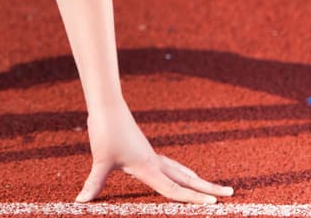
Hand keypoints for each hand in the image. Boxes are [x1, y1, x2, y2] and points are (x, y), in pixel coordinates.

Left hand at [77, 102, 232, 204]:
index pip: (175, 189)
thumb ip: (94, 183)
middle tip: (230, 193)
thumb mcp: (100, 159)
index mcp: (149, 167)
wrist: (107, 105)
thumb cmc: (106, 131)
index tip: (214, 205)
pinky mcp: (145, 149)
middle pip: (187, 178)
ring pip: (180, 170)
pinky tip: (177, 173)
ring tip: (210, 187)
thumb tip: (80, 201)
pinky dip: (180, 172)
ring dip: (196, 179)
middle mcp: (155, 162)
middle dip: (208, 188)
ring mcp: (151, 155)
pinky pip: (168, 165)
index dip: (193, 199)